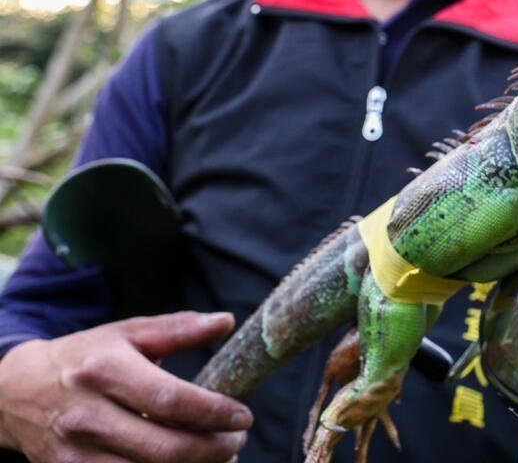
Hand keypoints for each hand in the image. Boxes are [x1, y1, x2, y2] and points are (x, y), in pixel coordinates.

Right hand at [0, 312, 252, 462]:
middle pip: (162, 448)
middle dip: (212, 449)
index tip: (243, 416)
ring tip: (220, 456)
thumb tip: (226, 321)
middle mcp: (86, 415)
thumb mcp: (127, 333)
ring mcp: (74, 453)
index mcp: (105, 371)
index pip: (169, 400)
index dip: (213, 412)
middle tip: (238, 440)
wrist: (16, 392)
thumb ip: (179, 329)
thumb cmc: (85, 358)